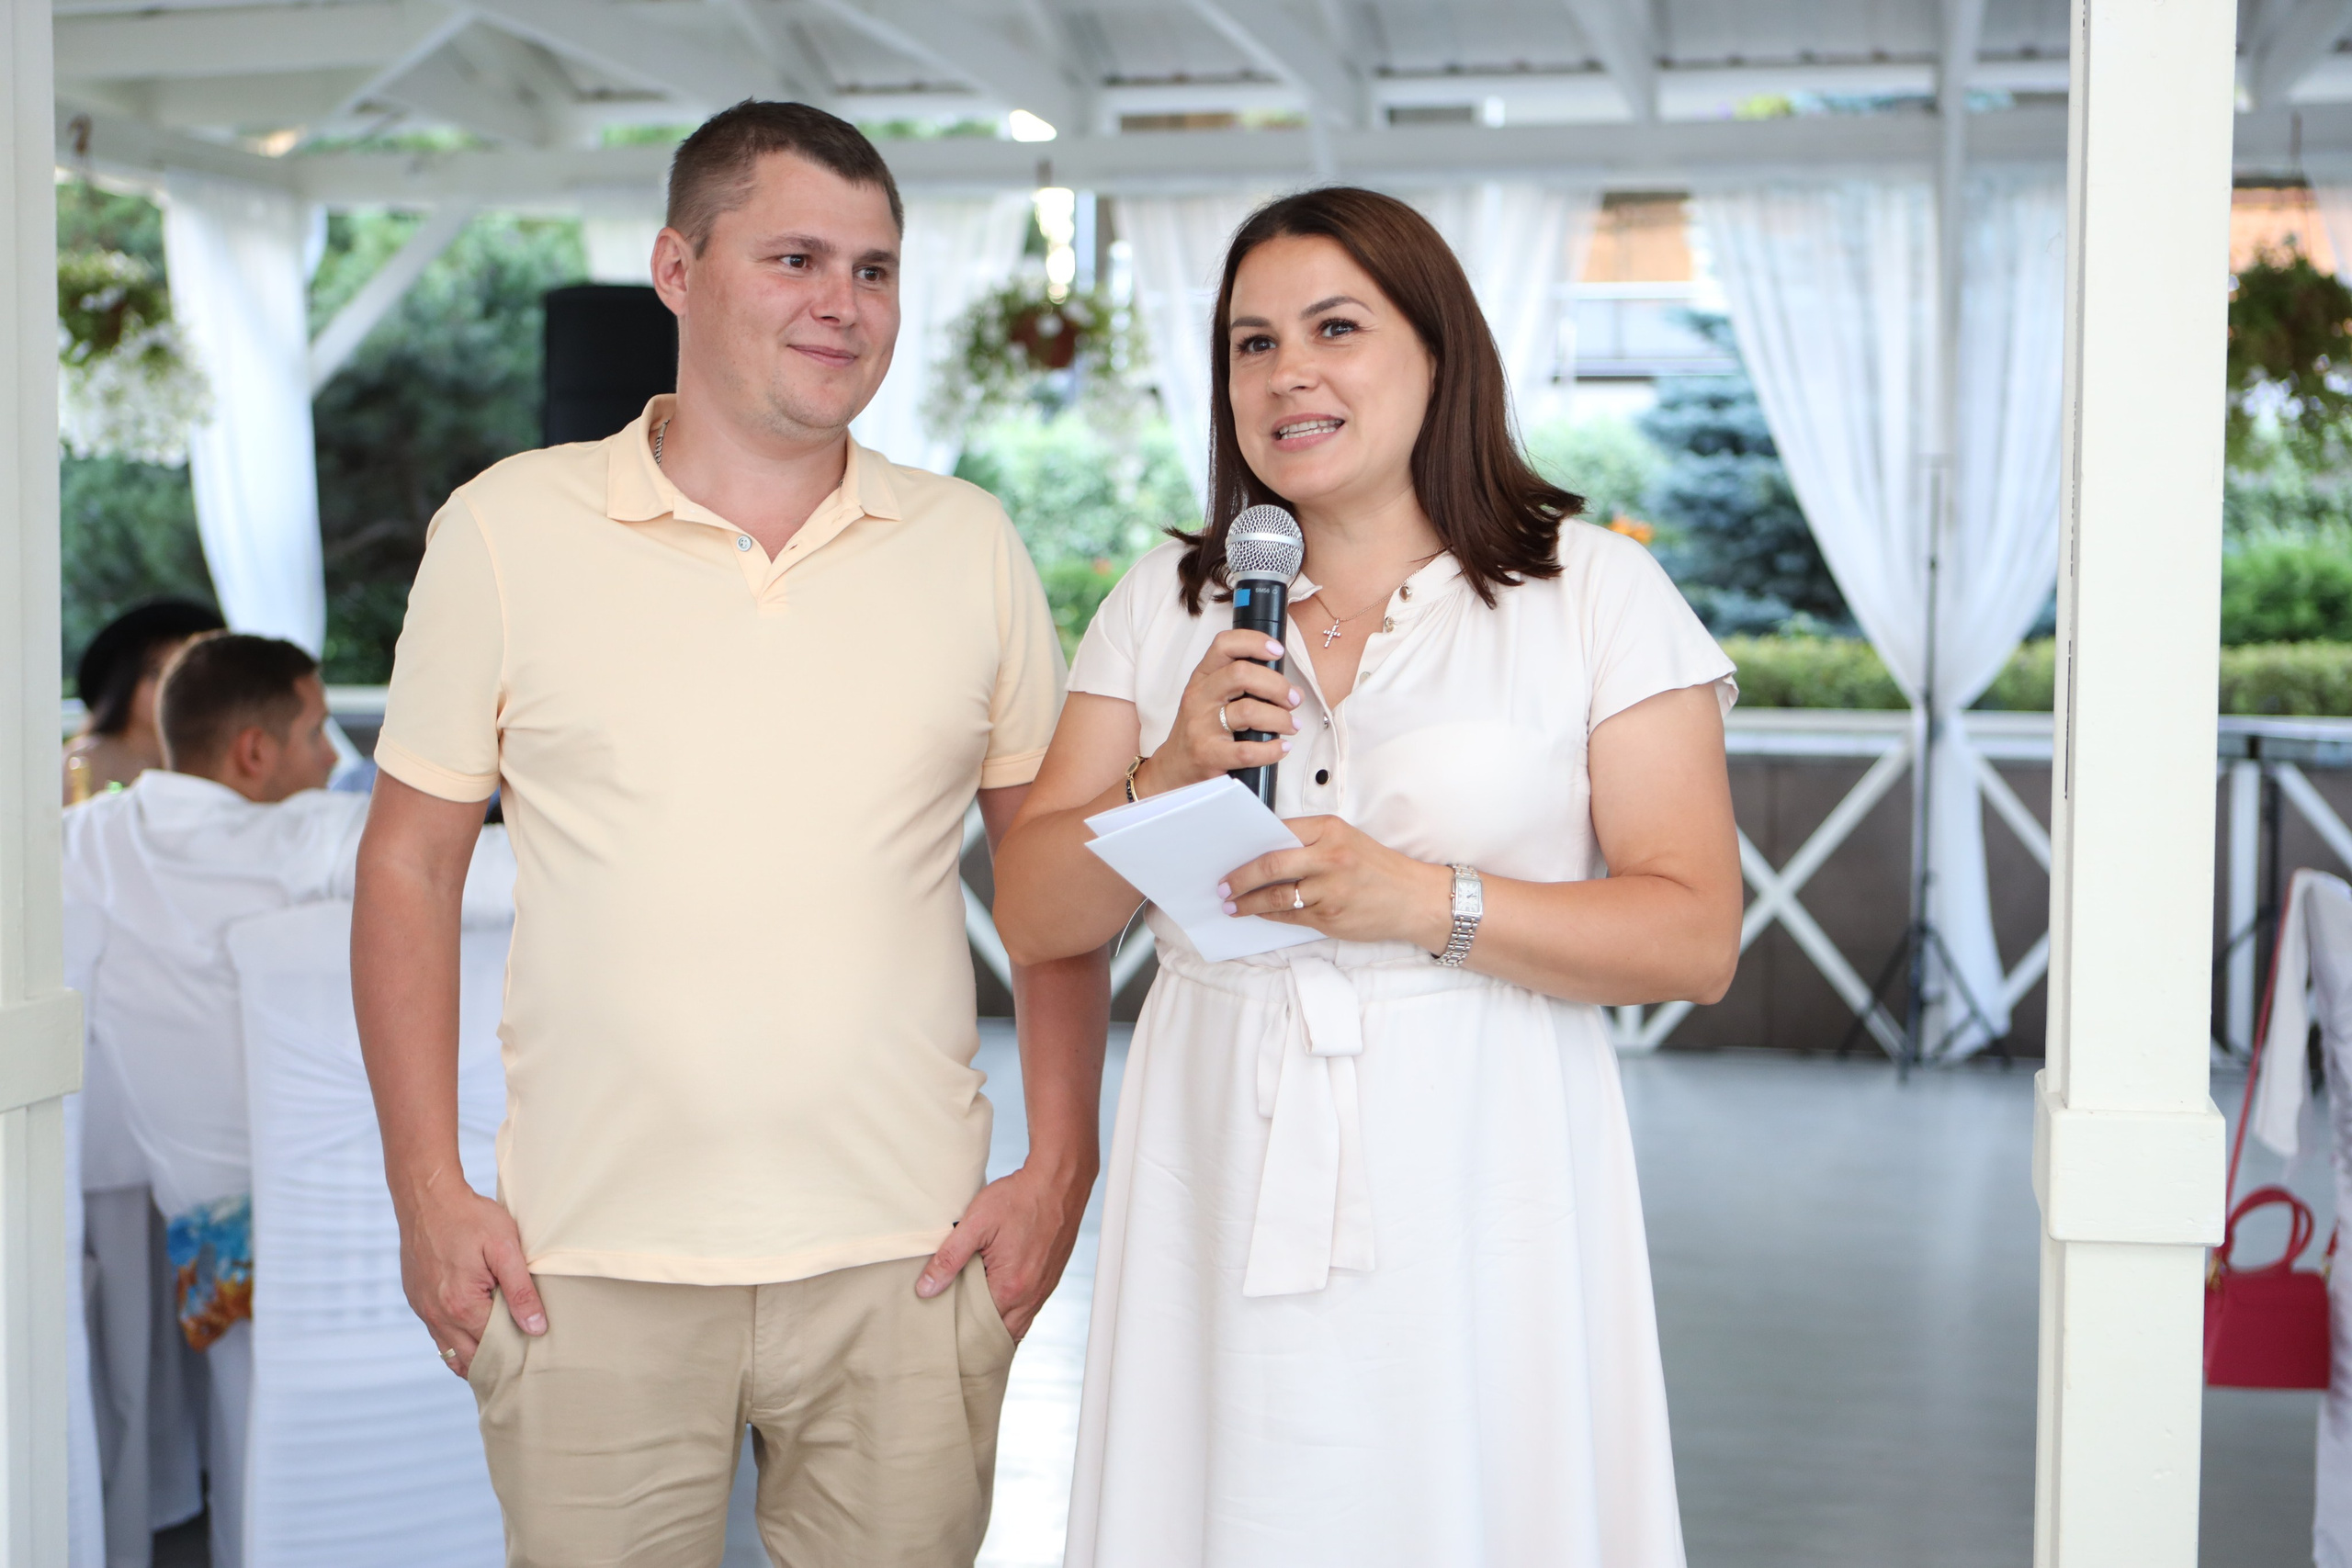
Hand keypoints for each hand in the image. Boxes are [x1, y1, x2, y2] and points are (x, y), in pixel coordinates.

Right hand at [396, 1176, 545, 1377]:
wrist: (427, 1198)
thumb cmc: (469, 1218)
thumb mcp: (505, 1248)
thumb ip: (521, 1291)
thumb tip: (536, 1328)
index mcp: (462, 1306)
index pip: (495, 1347)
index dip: (518, 1350)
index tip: (537, 1351)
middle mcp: (438, 1315)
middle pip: (471, 1359)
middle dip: (496, 1363)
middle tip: (522, 1363)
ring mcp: (423, 1310)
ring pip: (451, 1353)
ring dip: (475, 1358)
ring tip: (502, 1357)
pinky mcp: (417, 1300)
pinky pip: (438, 1335)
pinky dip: (457, 1342)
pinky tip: (477, 1335)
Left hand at [913, 1159, 1093, 1340]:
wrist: (1059, 1182)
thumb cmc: (1019, 1198)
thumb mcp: (976, 1223)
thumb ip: (949, 1258)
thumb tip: (926, 1289)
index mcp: (1010, 1287)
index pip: (979, 1327)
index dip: (959, 1329)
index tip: (942, 1328)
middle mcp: (1031, 1295)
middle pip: (1001, 1334)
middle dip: (978, 1336)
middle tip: (955, 1332)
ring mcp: (1044, 1288)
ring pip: (1018, 1326)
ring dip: (997, 1328)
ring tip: (973, 1322)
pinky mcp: (1051, 1278)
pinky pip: (1030, 1310)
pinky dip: (1013, 1314)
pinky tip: (997, 1303)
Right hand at [1135, 628, 1301, 796]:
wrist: (1175, 767)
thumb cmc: (1202, 729)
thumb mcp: (1212, 698)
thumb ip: (1246, 686)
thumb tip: (1293, 690)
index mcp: (1202, 677)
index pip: (1224, 645)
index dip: (1254, 642)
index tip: (1277, 651)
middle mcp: (1200, 697)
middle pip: (1241, 674)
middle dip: (1277, 685)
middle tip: (1294, 698)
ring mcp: (1201, 726)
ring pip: (1248, 711)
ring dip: (1280, 718)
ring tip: (1292, 725)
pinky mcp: (1208, 755)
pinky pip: (1247, 751)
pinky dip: (1272, 750)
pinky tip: (1282, 747)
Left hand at [1222, 814, 1455, 949]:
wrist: (1415, 900)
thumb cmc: (1379, 870)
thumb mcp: (1348, 841)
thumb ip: (1311, 843)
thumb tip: (1266, 851)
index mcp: (1330, 830)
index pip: (1278, 832)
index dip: (1249, 845)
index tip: (1230, 853)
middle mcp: (1329, 857)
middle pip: (1269, 864)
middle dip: (1239, 877)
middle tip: (1221, 886)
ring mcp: (1329, 889)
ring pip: (1275, 896)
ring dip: (1248, 903)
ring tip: (1232, 906)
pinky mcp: (1329, 916)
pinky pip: (1289, 916)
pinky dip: (1269, 916)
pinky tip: (1258, 914)